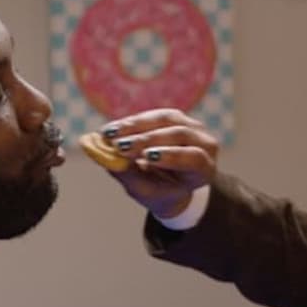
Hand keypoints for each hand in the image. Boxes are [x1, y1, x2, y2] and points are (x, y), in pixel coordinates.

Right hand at [97, 109, 219, 218]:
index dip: (171, 156)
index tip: (146, 157)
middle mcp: (205, 145)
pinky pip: (154, 115)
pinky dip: (132, 122)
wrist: (170, 184)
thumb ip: (127, 174)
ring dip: (135, 126)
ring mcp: (193, 127)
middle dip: (146, 139)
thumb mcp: (144, 191)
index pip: (194, 158)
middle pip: (179, 134)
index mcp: (204, 170)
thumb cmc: (159, 192)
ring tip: (110, 134)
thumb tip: (102, 156)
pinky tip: (113, 129)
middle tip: (119, 145)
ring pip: (165, 119)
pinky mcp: (176, 117)